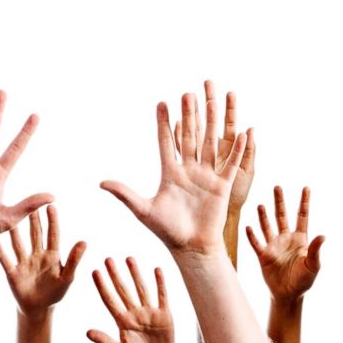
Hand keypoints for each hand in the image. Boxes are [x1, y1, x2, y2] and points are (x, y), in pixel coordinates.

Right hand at [0, 205, 85, 316]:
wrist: (39, 309)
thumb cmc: (56, 292)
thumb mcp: (67, 277)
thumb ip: (74, 260)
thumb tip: (85, 242)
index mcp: (53, 255)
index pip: (53, 235)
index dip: (53, 221)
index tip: (51, 206)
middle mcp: (37, 255)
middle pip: (35, 235)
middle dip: (34, 221)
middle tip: (31, 204)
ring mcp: (24, 263)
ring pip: (19, 244)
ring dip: (16, 232)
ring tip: (11, 218)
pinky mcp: (13, 273)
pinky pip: (6, 261)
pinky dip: (1, 252)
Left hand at [88, 258, 180, 342]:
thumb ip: (105, 341)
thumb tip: (87, 333)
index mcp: (122, 321)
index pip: (110, 299)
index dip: (102, 286)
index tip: (94, 272)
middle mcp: (135, 312)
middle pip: (123, 290)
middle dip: (115, 275)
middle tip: (108, 259)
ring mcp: (150, 312)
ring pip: (141, 289)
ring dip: (135, 274)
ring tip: (129, 258)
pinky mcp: (164, 314)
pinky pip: (162, 295)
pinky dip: (160, 283)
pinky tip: (157, 270)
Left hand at [101, 90, 248, 253]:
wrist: (192, 248)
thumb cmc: (168, 232)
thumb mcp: (143, 210)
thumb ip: (125, 194)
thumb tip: (101, 182)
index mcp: (170, 173)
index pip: (166, 142)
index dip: (164, 124)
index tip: (162, 103)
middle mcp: (189, 171)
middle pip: (190, 137)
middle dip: (189, 115)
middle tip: (188, 93)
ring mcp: (207, 177)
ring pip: (210, 144)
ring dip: (211, 124)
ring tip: (213, 103)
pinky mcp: (222, 186)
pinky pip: (231, 165)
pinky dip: (237, 150)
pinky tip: (241, 133)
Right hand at [246, 186, 325, 301]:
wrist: (289, 295)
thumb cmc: (304, 280)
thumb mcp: (313, 265)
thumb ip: (316, 250)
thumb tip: (323, 235)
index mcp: (300, 239)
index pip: (302, 216)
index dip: (304, 202)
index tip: (306, 187)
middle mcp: (286, 239)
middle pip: (282, 216)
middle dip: (280, 202)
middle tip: (278, 187)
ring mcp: (274, 246)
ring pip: (268, 226)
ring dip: (264, 216)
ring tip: (261, 204)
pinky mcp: (263, 256)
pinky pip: (256, 243)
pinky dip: (252, 236)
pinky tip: (248, 227)